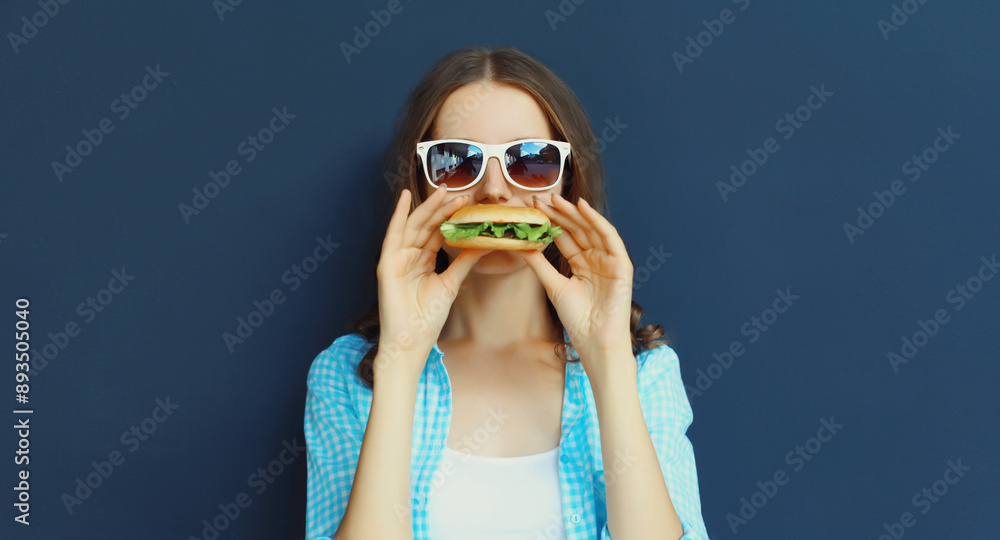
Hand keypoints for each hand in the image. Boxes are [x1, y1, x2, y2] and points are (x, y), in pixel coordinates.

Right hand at [375, 186, 491, 378]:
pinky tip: (404, 198)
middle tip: (461, 193)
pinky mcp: (387, 264)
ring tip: (443, 192)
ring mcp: (397, 258)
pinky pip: (393, 235)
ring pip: (414, 226)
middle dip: (443, 208)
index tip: (468, 203)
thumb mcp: (451, 283)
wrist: (412, 340)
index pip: (437, 232)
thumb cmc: (428, 317)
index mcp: (422, 260)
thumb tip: (484, 245)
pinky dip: (398, 215)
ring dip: (428, 208)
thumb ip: (464, 263)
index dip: (451, 217)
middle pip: (427, 225)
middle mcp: (409, 256)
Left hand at [514, 193, 633, 370]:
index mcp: (581, 264)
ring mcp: (609, 260)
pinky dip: (597, 221)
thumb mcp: (553, 285)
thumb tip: (519, 245)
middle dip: (559, 213)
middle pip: (576, 230)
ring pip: (590, 229)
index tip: (531, 210)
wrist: (595, 339)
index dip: (549, 222)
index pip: (564, 237)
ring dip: (574, 213)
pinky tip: (583, 208)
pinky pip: (609, 237)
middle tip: (539, 199)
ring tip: (555, 199)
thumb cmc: (577, 318)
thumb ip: (538, 264)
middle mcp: (596, 258)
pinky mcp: (621, 264)